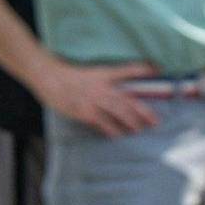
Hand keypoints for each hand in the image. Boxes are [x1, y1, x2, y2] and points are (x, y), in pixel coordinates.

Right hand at [37, 59, 160, 136]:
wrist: (48, 76)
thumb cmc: (67, 74)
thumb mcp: (89, 72)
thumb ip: (104, 79)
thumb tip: (119, 90)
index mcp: (103, 73)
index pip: (127, 70)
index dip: (142, 69)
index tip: (156, 69)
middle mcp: (101, 86)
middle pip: (128, 99)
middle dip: (144, 111)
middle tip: (156, 121)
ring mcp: (94, 99)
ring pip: (119, 113)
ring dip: (132, 123)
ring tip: (140, 130)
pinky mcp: (85, 111)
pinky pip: (103, 123)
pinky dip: (112, 130)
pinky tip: (118, 135)